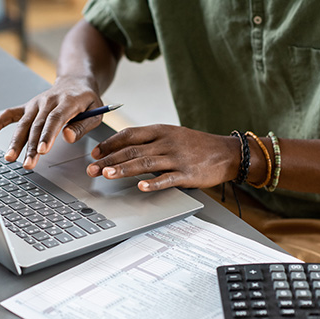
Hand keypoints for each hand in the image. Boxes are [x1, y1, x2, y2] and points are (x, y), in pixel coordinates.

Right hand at [0, 75, 103, 168]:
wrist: (75, 81)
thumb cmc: (87, 100)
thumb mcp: (96, 111)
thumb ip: (83, 125)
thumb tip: (68, 137)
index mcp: (67, 101)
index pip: (55, 119)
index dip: (47, 135)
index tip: (42, 151)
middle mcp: (48, 101)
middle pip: (37, 126)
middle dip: (30, 147)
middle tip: (28, 164)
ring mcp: (36, 103)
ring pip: (24, 124)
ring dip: (16, 142)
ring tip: (10, 157)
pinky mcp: (28, 106)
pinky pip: (12, 113)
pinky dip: (0, 121)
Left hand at [86, 124, 240, 190]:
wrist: (227, 152)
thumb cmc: (196, 145)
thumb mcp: (172, 135)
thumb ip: (150, 141)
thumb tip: (123, 150)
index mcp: (161, 131)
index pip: (129, 135)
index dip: (110, 144)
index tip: (95, 153)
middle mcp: (166, 142)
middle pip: (132, 150)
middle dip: (109, 160)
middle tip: (92, 169)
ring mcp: (177, 158)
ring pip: (145, 163)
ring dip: (124, 169)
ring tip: (107, 175)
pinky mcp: (187, 174)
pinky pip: (167, 179)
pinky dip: (153, 183)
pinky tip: (140, 187)